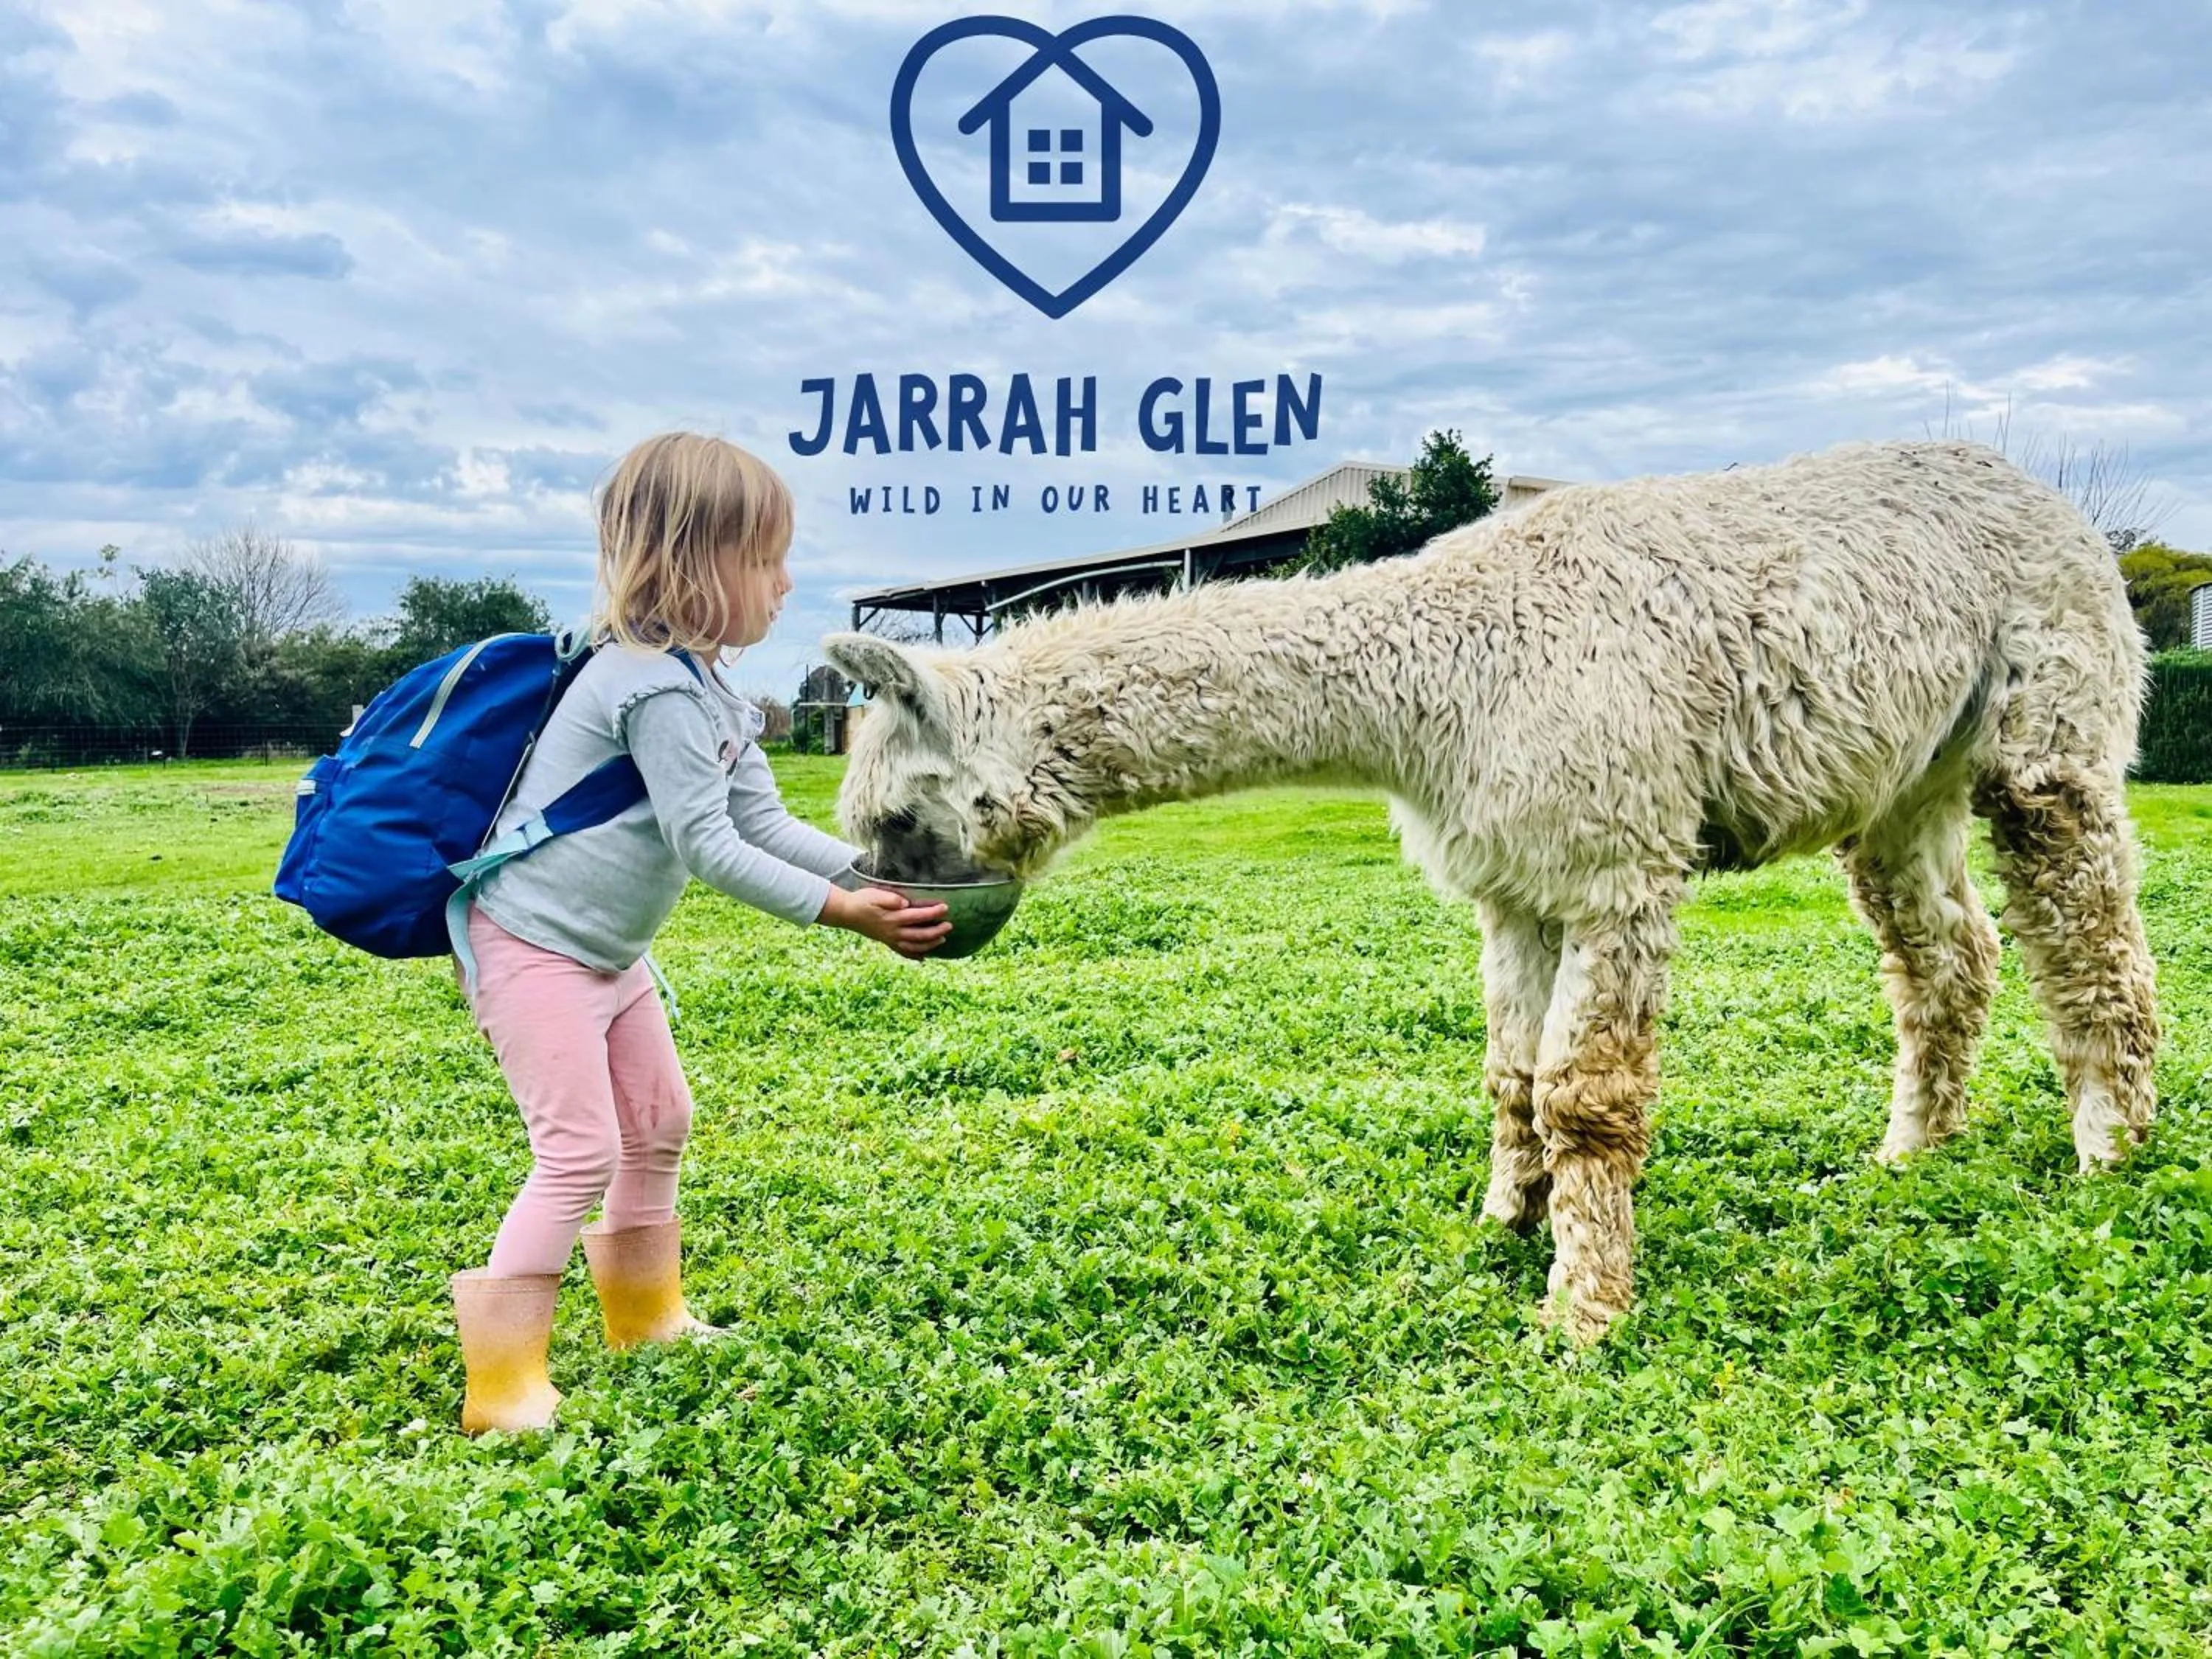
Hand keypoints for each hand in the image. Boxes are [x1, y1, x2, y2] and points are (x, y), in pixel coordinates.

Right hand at [823, 885, 950, 957]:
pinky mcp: (886, 942)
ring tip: (942, 940)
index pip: (918, 916)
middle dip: (936, 931)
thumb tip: (904, 903)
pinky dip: (913, 956)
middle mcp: (894, 931)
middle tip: (949, 926)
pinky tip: (922, 958)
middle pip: (920, 934)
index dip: (933, 913)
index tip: (945, 908)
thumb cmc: (862, 900)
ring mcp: (890, 939)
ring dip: (929, 945)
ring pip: (914, 946)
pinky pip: (902, 952)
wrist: (846, 913)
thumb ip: (890, 898)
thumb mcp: (875, 894)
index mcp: (893, 918)